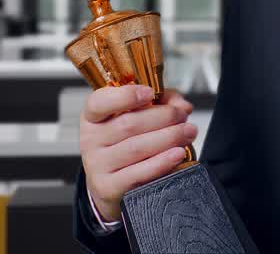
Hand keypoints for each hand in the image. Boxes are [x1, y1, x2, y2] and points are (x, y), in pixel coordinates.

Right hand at [80, 85, 195, 221]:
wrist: (113, 184)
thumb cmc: (127, 143)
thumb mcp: (139, 116)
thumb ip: (161, 103)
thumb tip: (182, 105)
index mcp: (94, 117)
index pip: (99, 103)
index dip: (125, 96)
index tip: (149, 92)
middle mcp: (91, 140)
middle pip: (129, 124)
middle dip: (164, 117)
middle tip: (183, 116)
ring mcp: (98, 165)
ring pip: (136, 148)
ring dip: (169, 138)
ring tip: (188, 132)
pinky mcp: (108, 187)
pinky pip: (139, 173)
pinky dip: (162, 162)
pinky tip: (178, 153)